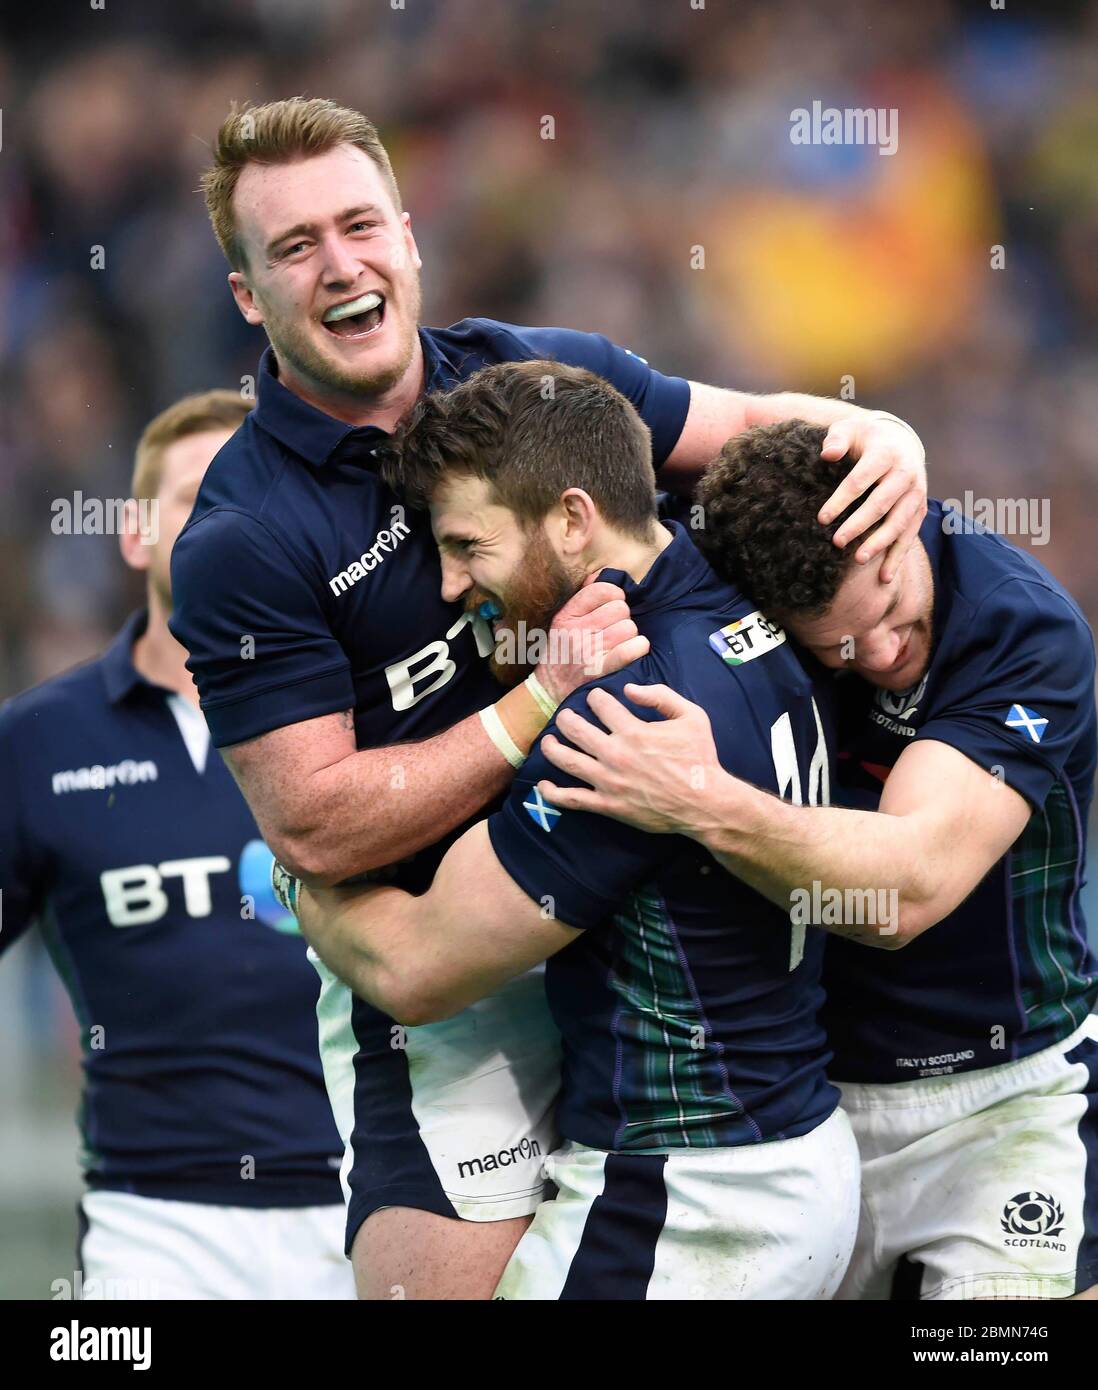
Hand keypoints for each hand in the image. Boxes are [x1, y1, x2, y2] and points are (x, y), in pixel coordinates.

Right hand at [536, 581, 649, 703]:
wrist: (548, 691)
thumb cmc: (560, 654)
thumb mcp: (561, 622)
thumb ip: (580, 599)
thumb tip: (600, 575)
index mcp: (566, 616)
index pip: (601, 590)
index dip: (614, 595)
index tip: (612, 605)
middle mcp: (576, 632)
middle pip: (620, 608)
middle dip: (622, 617)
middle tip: (614, 629)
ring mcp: (588, 651)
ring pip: (629, 627)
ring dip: (630, 635)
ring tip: (620, 643)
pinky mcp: (601, 670)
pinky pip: (632, 648)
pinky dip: (638, 648)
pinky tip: (634, 650)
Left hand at [536, 682, 722, 834]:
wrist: (704, 802)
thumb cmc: (700, 758)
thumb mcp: (691, 716)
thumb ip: (660, 696)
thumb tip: (629, 689)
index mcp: (633, 731)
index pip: (601, 704)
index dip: (596, 697)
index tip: (596, 698)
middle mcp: (615, 754)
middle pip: (575, 729)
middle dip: (566, 718)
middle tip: (566, 716)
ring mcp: (608, 781)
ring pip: (567, 761)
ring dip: (552, 748)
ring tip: (548, 741)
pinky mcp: (608, 805)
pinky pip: (572, 799)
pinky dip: (553, 793)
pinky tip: (543, 785)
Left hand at [818, 414, 927, 581]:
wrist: (900, 440)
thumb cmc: (865, 438)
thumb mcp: (848, 430)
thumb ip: (836, 439)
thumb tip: (828, 454)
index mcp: (886, 453)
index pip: (861, 480)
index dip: (841, 500)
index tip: (821, 518)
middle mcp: (906, 473)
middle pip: (881, 503)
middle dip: (859, 525)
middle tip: (837, 542)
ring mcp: (916, 493)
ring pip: (899, 522)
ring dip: (880, 543)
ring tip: (858, 560)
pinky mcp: (919, 509)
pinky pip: (909, 535)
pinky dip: (897, 556)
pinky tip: (884, 577)